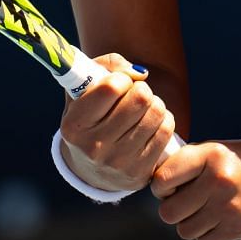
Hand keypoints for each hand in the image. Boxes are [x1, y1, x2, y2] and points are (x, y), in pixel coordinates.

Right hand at [58, 53, 176, 194]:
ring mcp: (118, 163)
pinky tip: (151, 123)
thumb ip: (107, 66)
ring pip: (157, 112)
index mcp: (75, 125)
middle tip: (135, 94)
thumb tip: (140, 73)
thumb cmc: (89, 117)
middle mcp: (94, 147)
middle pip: (140, 98)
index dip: (122, 79)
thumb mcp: (83, 89)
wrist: (90, 169)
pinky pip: (166, 130)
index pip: (111, 88)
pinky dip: (163, 120)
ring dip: (154, 103)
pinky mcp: (140, 173)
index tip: (120, 83)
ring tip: (143, 108)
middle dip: (141, 89)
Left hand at [150, 139, 240, 239]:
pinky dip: (207, 234)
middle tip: (185, 201)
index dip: (159, 186)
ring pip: (184, 230)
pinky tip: (218, 220)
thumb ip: (191, 163)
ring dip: (190, 224)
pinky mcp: (237, 229)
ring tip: (204, 211)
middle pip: (169, 211)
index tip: (167, 186)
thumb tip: (159, 182)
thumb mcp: (221, 150)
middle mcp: (217, 181)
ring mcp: (228, 208)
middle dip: (172, 209)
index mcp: (211, 155)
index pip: (164, 177)